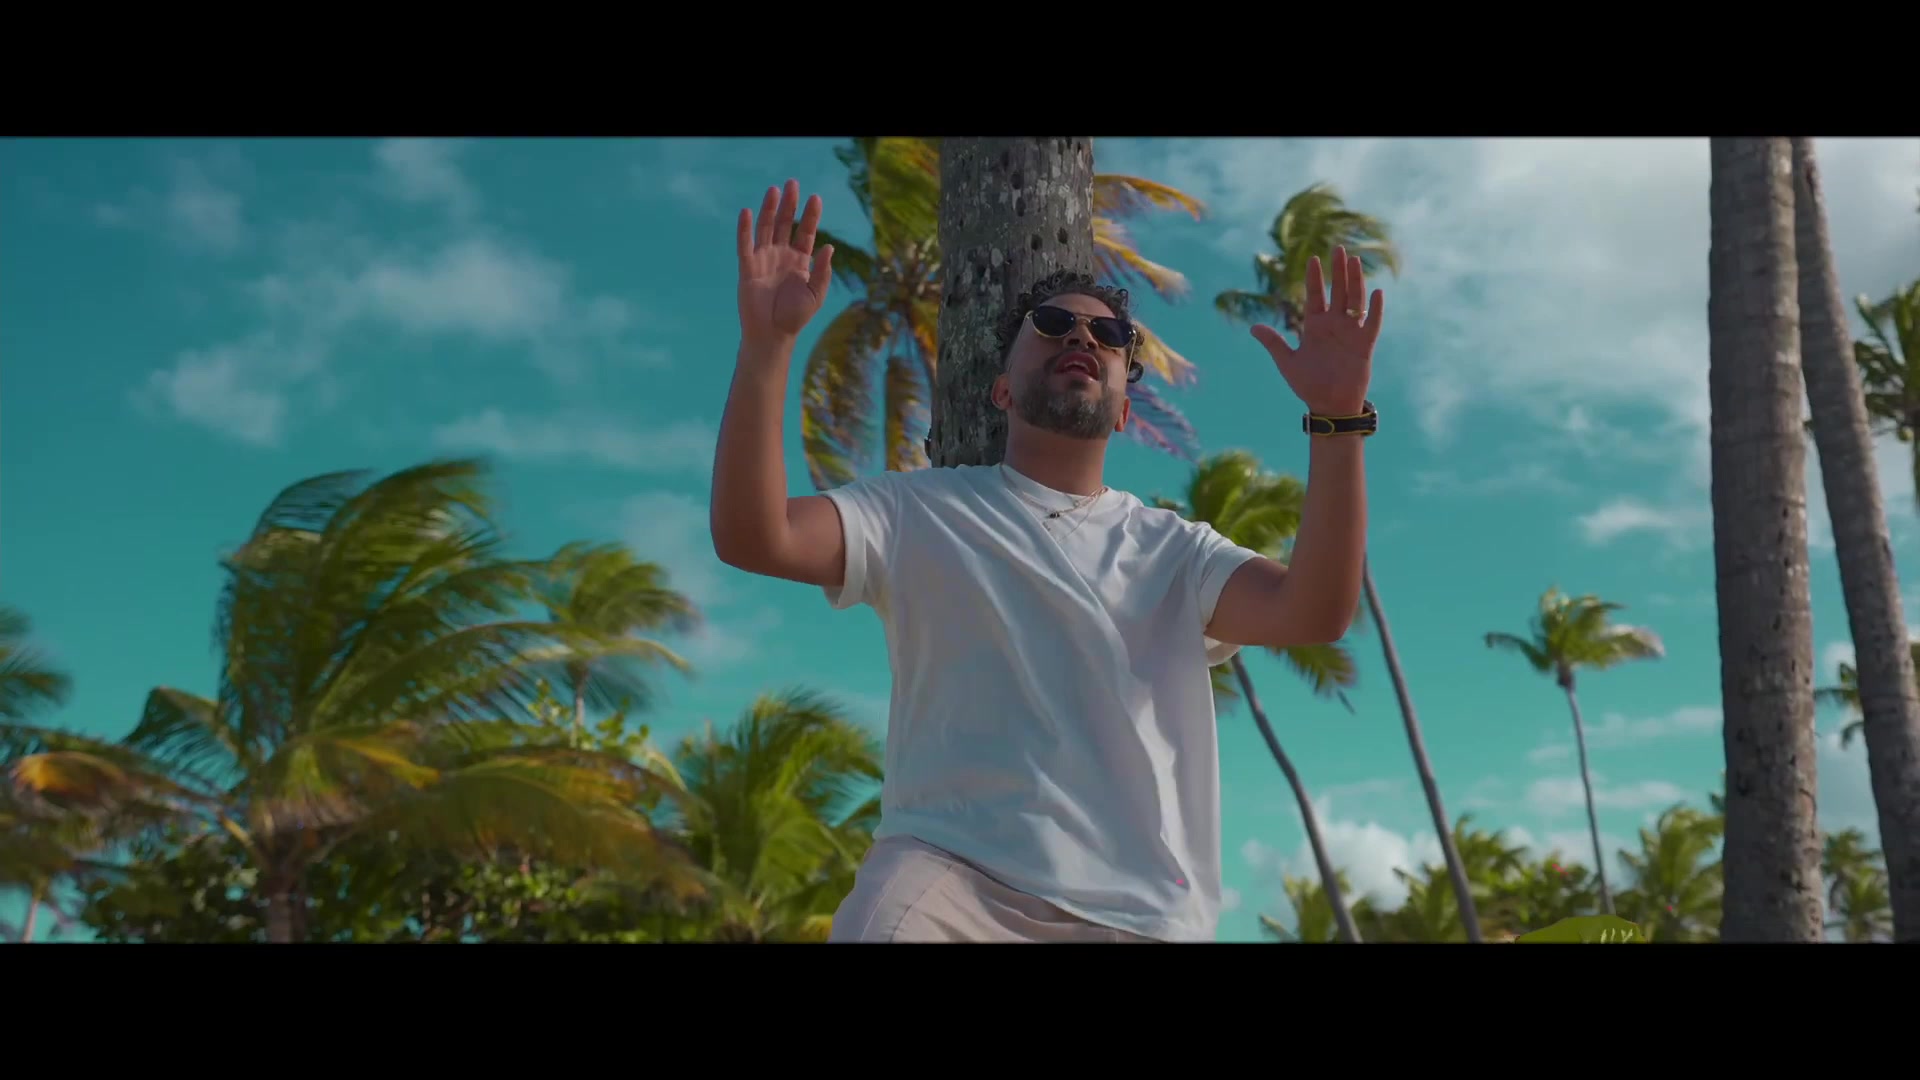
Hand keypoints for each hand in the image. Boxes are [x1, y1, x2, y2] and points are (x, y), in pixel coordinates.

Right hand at [737, 179, 835, 346]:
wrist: (772, 334)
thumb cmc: (795, 317)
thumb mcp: (816, 295)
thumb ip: (822, 272)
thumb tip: (829, 247)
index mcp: (800, 262)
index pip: (806, 232)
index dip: (810, 216)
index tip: (816, 198)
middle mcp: (781, 256)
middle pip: (785, 224)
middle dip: (789, 204)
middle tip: (793, 183)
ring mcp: (763, 260)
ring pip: (766, 229)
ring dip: (769, 209)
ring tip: (774, 190)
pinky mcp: (748, 268)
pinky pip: (745, 245)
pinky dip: (745, 229)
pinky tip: (748, 212)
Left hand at [1250, 246, 1383, 416]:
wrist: (1329, 405)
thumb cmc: (1308, 385)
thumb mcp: (1288, 363)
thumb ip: (1274, 344)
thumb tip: (1252, 329)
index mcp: (1315, 327)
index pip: (1315, 296)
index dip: (1314, 278)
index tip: (1313, 258)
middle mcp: (1334, 325)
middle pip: (1337, 292)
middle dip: (1337, 271)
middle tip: (1338, 248)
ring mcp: (1350, 333)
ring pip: (1355, 301)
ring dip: (1355, 281)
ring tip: (1354, 261)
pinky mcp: (1365, 345)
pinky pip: (1372, 323)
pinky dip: (1375, 309)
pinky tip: (1376, 292)